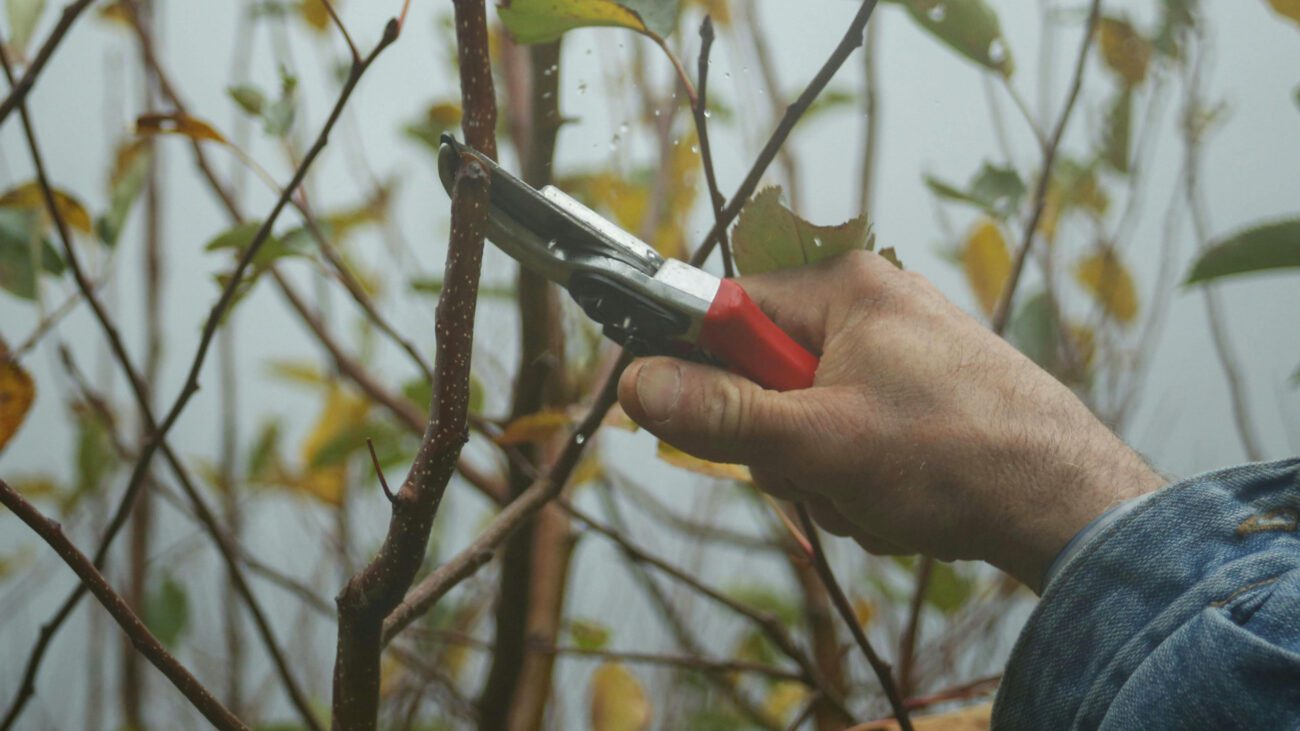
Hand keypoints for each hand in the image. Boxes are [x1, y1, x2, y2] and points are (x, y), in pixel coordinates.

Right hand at [618, 251, 1164, 590]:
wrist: (1071, 506)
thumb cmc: (957, 456)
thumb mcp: (820, 442)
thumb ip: (722, 415)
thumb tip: (634, 385)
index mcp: (843, 288)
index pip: (725, 310)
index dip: (698, 368)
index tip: (684, 415)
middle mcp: (869, 309)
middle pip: (762, 376)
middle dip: (781, 445)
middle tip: (822, 471)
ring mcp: (896, 357)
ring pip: (803, 422)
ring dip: (822, 475)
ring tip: (874, 493)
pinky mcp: (917, 400)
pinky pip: (847, 441)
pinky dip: (859, 483)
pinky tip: (900, 502)